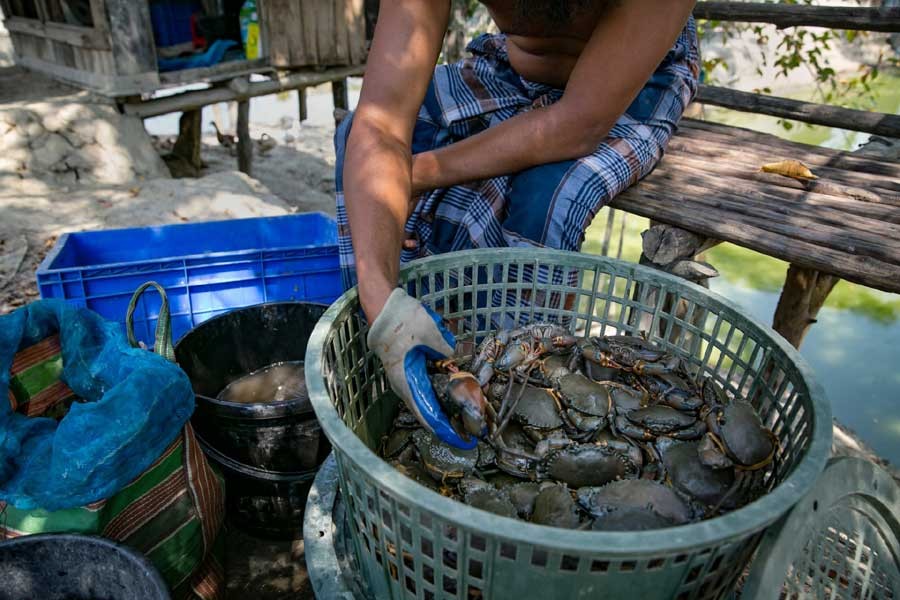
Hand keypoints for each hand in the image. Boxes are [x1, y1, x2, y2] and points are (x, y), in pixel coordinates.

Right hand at [366, 288, 475, 448]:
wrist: (384, 309)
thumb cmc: (403, 320)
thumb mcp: (430, 332)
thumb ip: (448, 351)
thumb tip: (462, 365)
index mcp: (407, 382)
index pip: (428, 415)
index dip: (447, 430)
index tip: (465, 441)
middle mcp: (405, 387)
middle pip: (429, 415)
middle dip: (451, 426)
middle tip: (474, 434)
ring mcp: (406, 381)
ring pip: (428, 405)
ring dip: (446, 415)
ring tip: (469, 422)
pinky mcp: (410, 374)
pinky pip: (427, 394)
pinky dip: (442, 401)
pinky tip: (457, 401)